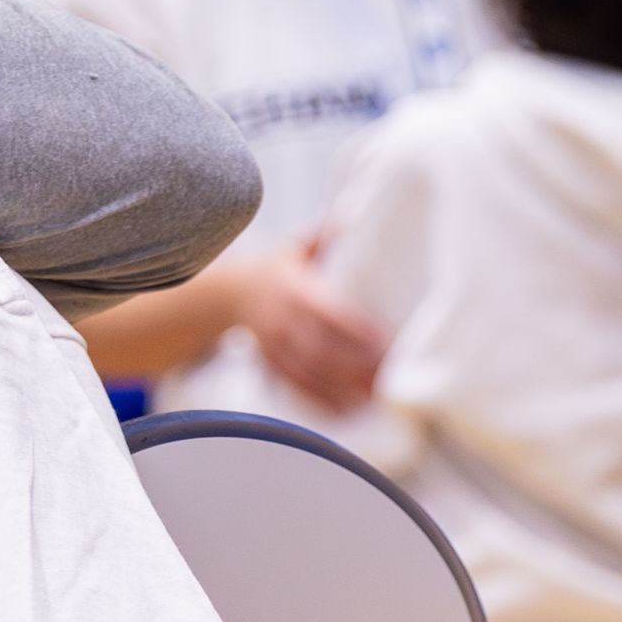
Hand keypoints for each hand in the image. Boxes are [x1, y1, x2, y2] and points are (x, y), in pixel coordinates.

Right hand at [242, 238, 388, 413]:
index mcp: (291, 288)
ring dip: (342, 388)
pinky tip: (350, 409)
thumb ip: (328, 234)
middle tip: (390, 377)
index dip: (353, 327)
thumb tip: (359, 212)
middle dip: (355, 366)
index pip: (323, 310)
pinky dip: (323, 401)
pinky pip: (297, 387)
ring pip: (309, 373)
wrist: (231, 293)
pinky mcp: (272, 364)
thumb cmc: (281, 267)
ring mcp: (273, 345)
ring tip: (376, 397)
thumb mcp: (300, 246)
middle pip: (319, 348)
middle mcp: (279, 319)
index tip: (385, 338)